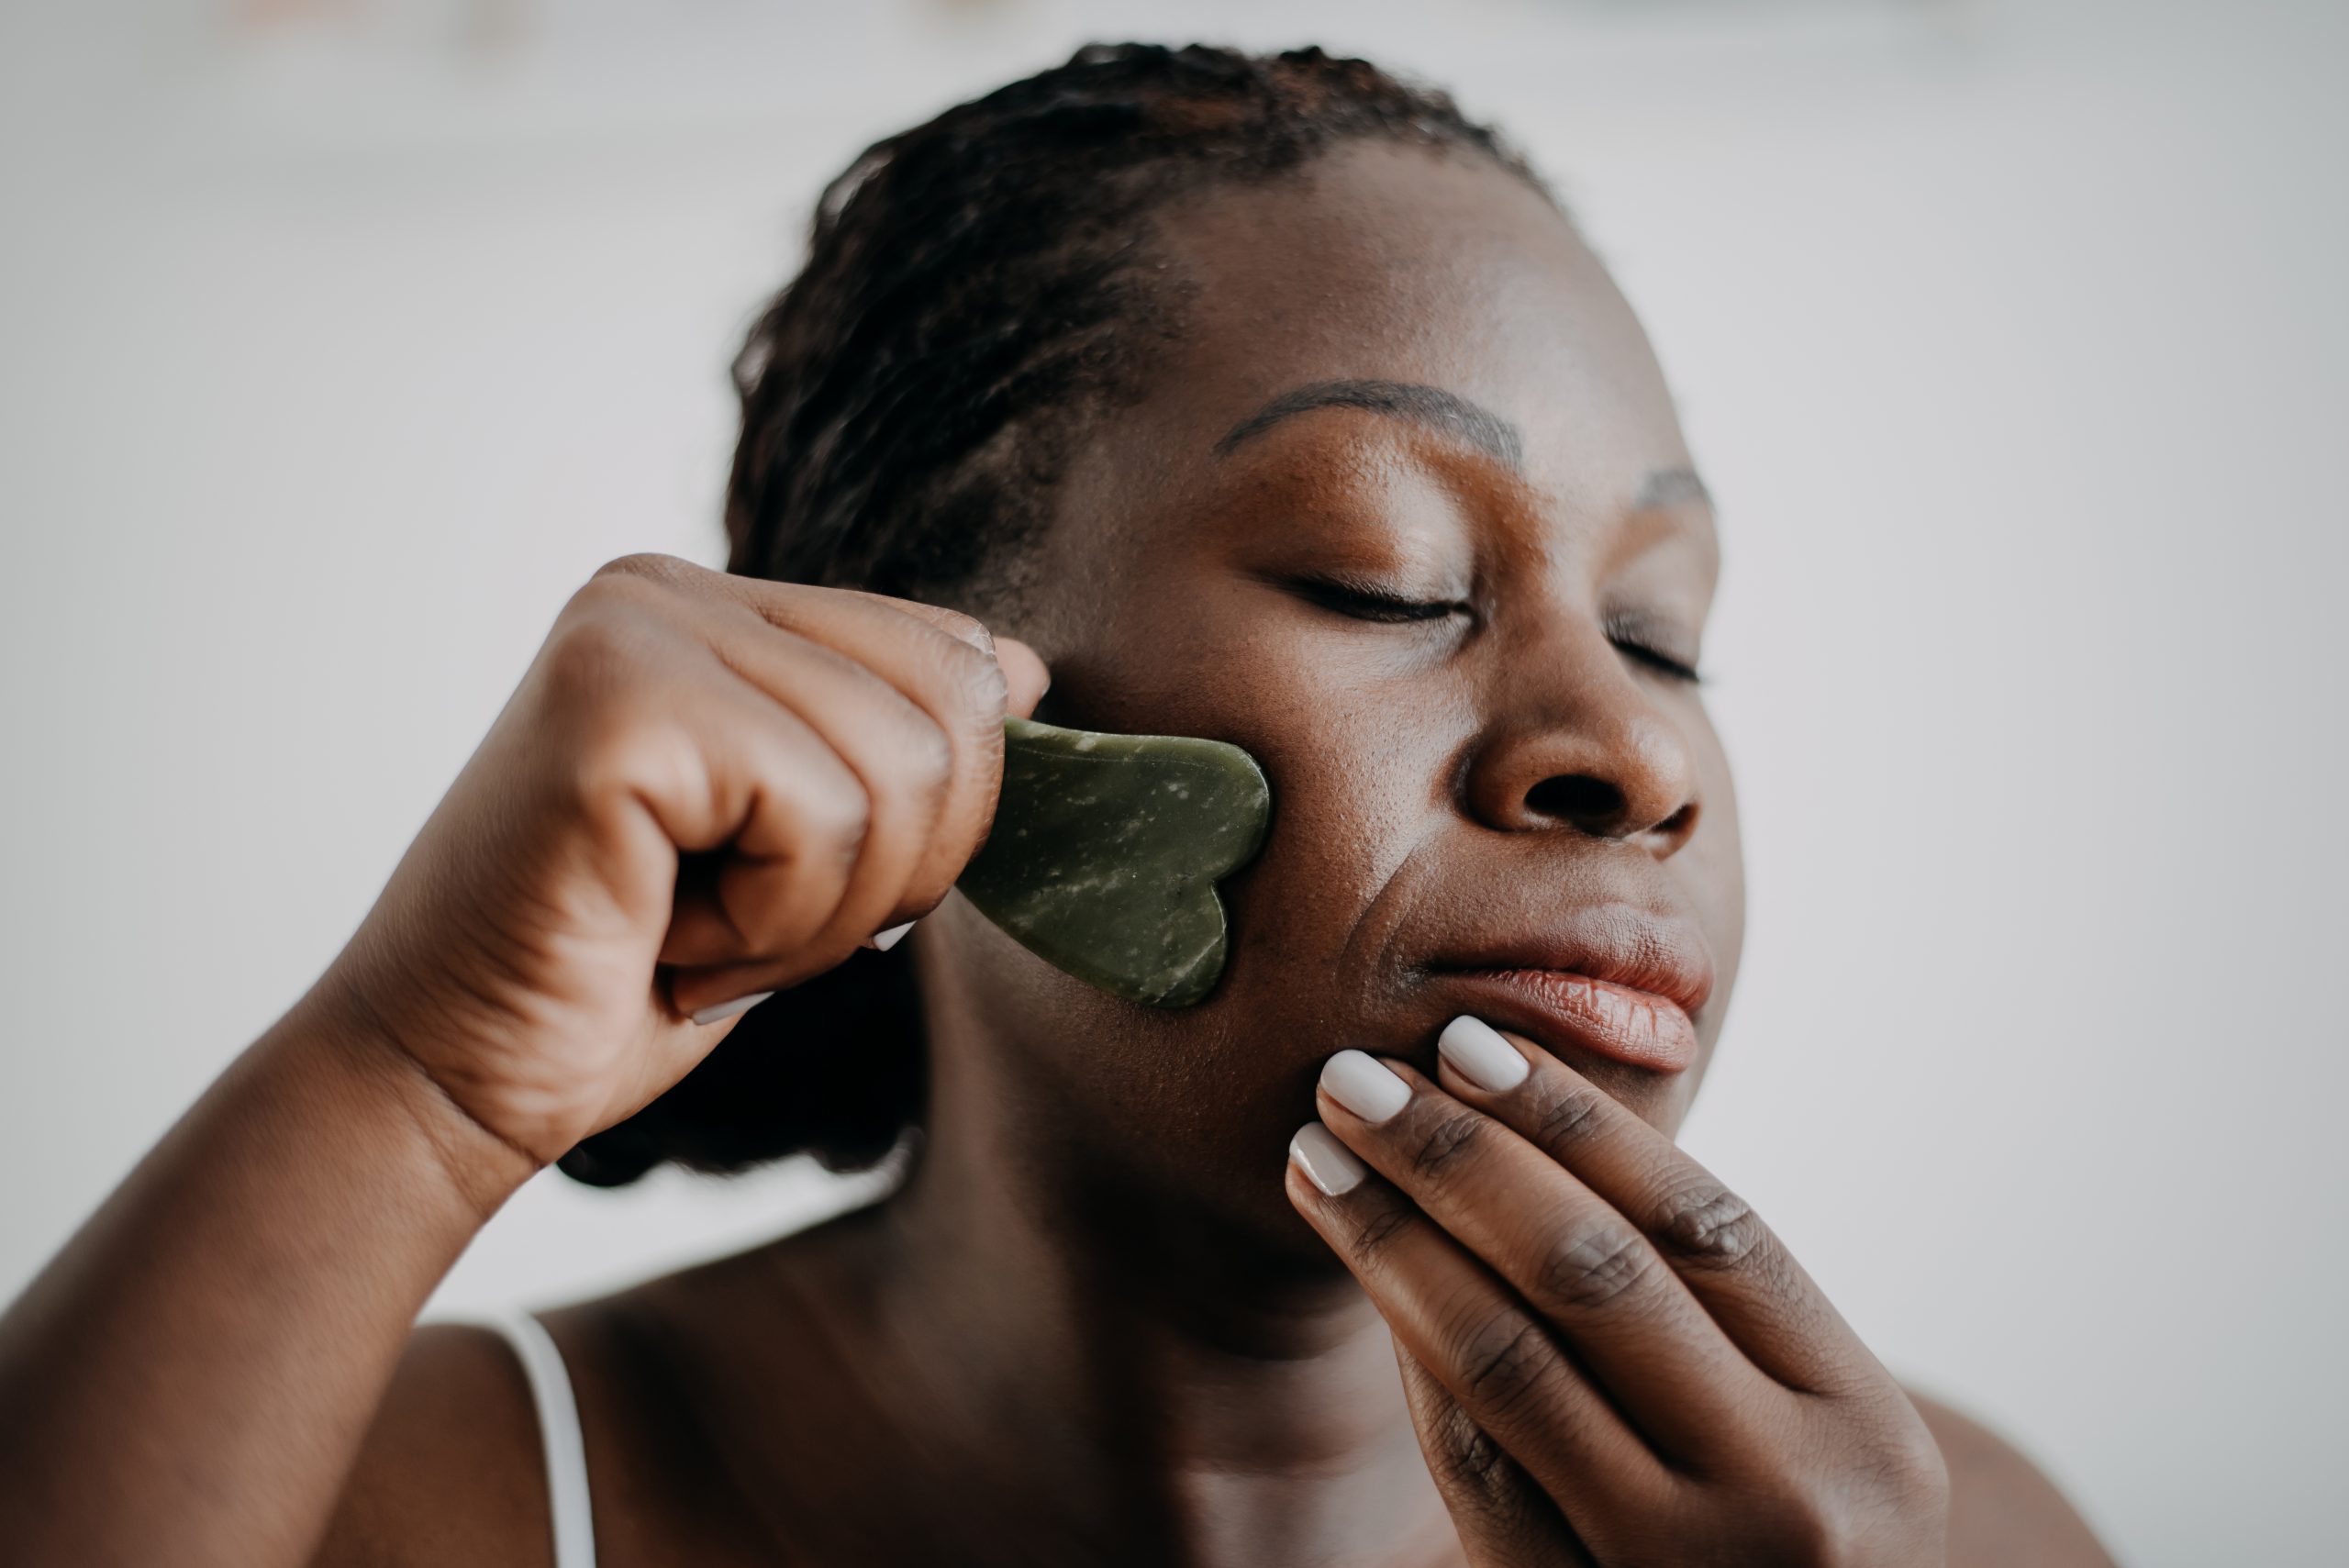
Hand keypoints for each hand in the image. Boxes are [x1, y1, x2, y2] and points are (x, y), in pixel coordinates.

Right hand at [311, 553, 1047, 1167]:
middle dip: (896, 869)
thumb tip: (1025, 671)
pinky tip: (661, 936)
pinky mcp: (617, 701)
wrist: (446, 1080)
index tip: (800, 890)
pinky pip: (821, 815)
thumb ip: (895, 752)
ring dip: (823, 913)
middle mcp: (672, 589)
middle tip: (751, 927)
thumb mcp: (798, 854)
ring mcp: (637, 630)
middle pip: (955, 706)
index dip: (939, 814)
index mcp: (719, 608)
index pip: (955, 656)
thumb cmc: (621, 980)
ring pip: (905, 769)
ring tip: (697, 932)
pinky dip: (770, 925)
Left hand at [1286, 1019, 1948, 1565]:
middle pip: (1596, 1274)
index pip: (1706, 1224)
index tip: (1464, 1040)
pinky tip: (1364, 1275)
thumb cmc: (1785, 1557)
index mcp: (1868, 1429)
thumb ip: (1716, 1322)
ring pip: (1511, 1363)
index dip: (1575, 1120)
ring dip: (1396, 1240)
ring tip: (1320, 1157)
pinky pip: (1473, 1465)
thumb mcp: (1812, 1449)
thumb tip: (1530, 1123)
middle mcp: (1794, 1503)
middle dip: (1458, 1156)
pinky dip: (1410, 1358)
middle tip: (1352, 1076)